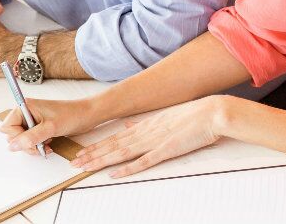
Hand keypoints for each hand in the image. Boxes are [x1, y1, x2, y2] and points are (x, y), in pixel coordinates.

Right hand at [0, 97, 106, 154]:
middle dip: (26, 144)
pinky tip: (49, 144)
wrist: (87, 115)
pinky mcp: (39, 127)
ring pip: (22, 140)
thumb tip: (12, 146)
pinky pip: (31, 140)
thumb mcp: (50, 128)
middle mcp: (27, 113)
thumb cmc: (71, 115)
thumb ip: (30, 137)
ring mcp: (33, 121)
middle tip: (40, 145)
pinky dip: (38, 145)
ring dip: (33, 146)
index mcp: (25, 107)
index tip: (31, 141)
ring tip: (46, 145)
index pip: (7, 127)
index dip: (17, 137)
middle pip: (13, 135)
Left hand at [70, 96, 230, 177]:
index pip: (114, 138)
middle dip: (91, 155)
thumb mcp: (163, 118)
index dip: (96, 147)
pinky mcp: (166, 150)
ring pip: (121, 153)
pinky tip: (114, 173)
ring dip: (102, 161)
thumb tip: (129, 125)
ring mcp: (154, 141)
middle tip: (74, 163)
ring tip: (85, 167)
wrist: (211, 113)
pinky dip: (127, 168)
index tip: (81, 153)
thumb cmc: (192, 117)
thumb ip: (144, 123)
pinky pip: (143, 161)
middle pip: (112, 146)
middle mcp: (144, 132)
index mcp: (144, 126)